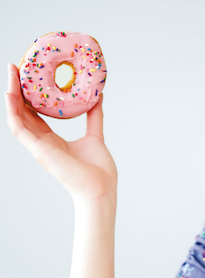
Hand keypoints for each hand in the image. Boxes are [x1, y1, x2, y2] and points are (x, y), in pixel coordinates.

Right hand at [5, 63, 116, 201]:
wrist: (101, 188)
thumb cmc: (98, 169)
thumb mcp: (95, 136)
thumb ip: (94, 117)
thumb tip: (99, 97)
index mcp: (52, 140)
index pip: (35, 114)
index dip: (29, 96)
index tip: (28, 76)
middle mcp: (42, 142)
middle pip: (23, 113)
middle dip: (16, 90)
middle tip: (14, 67)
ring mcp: (38, 147)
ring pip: (17, 117)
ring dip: (11, 96)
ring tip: (10, 74)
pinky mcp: (39, 151)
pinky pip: (19, 129)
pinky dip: (13, 112)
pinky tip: (10, 94)